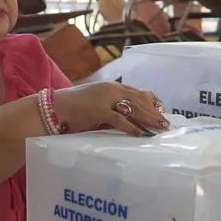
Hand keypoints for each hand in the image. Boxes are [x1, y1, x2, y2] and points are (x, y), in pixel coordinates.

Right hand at [53, 82, 168, 135]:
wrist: (54, 107)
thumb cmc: (74, 108)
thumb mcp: (98, 105)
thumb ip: (112, 109)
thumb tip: (128, 119)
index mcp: (112, 87)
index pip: (138, 93)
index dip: (151, 102)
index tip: (161, 111)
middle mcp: (112, 90)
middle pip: (140, 100)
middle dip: (154, 112)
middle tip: (166, 124)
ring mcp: (105, 99)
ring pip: (134, 108)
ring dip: (148, 119)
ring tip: (159, 128)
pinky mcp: (99, 110)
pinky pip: (119, 120)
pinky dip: (131, 127)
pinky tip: (140, 134)